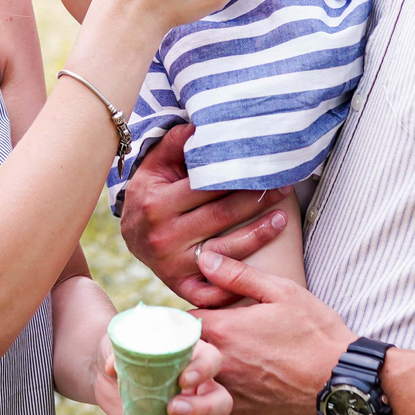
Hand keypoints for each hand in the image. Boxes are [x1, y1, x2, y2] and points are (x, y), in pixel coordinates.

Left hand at [95, 337, 235, 414]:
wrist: (110, 375)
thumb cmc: (124, 352)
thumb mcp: (121, 344)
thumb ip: (121, 351)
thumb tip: (113, 368)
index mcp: (191, 358)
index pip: (211, 360)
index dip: (203, 369)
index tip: (184, 379)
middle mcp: (200, 388)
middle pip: (221, 400)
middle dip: (202, 407)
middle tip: (173, 409)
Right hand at [119, 125, 288, 307]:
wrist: (130, 235)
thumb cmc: (150, 194)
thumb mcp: (154, 165)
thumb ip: (176, 143)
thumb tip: (200, 123)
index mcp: (158, 204)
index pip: (207, 187)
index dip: (239, 176)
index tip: (264, 167)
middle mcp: (164, 236)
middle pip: (222, 216)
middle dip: (256, 200)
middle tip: (283, 187)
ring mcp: (173, 265)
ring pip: (226, 251)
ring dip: (259, 234)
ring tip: (282, 219)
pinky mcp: (181, 287)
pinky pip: (213, 291)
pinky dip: (236, 284)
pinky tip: (260, 270)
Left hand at [192, 248, 354, 414]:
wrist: (344, 383)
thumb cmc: (317, 334)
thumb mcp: (283, 293)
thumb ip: (238, 275)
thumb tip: (205, 258)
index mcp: (223, 330)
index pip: (179, 322)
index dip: (184, 320)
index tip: (195, 319)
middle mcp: (219, 365)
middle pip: (177, 357)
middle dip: (182, 351)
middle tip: (193, 347)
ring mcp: (227, 396)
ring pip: (188, 390)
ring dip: (191, 382)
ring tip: (200, 376)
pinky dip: (207, 408)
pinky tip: (220, 399)